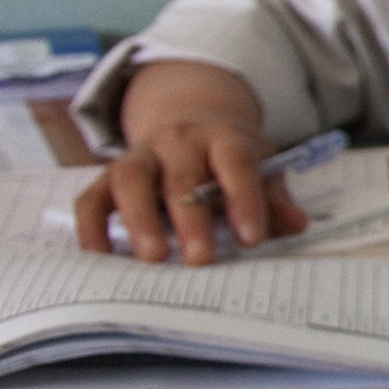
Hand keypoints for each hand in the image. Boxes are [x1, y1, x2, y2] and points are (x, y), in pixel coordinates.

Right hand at [72, 60, 308, 265]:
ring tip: (153, 259)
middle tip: (200, 260)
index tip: (251, 239)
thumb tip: (297, 224)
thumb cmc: (231, 163)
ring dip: (140, 220)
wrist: (191, 128)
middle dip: (191, 220)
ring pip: (130, 180)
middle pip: (181, 176)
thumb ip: (275, 200)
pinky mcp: (107, 178)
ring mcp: (139, 156)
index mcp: (224, 137)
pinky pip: (91, 199)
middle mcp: (178, 141)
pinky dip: (92, 228)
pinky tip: (102, 258)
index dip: (244, 199)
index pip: (235, 162)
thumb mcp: (263, 172)